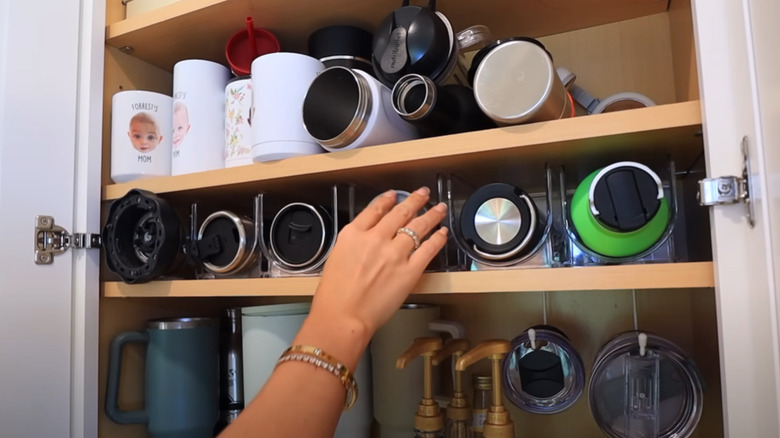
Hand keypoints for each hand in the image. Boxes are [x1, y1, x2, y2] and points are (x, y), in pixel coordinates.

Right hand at [297, 187, 448, 365]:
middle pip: (400, 213)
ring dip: (431, 215)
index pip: (375, 209)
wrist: (343, 316)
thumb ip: (354, 244)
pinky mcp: (410, 271)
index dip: (387, 200)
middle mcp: (376, 238)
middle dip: (414, 200)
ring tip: (439, 208)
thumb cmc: (335, 295)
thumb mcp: (336, 257)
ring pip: (418, 227)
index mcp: (354, 234)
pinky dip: (437, 239)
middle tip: (423, 194)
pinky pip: (428, 249)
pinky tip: (442, 232)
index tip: (394, 195)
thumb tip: (367, 239)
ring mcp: (395, 253)